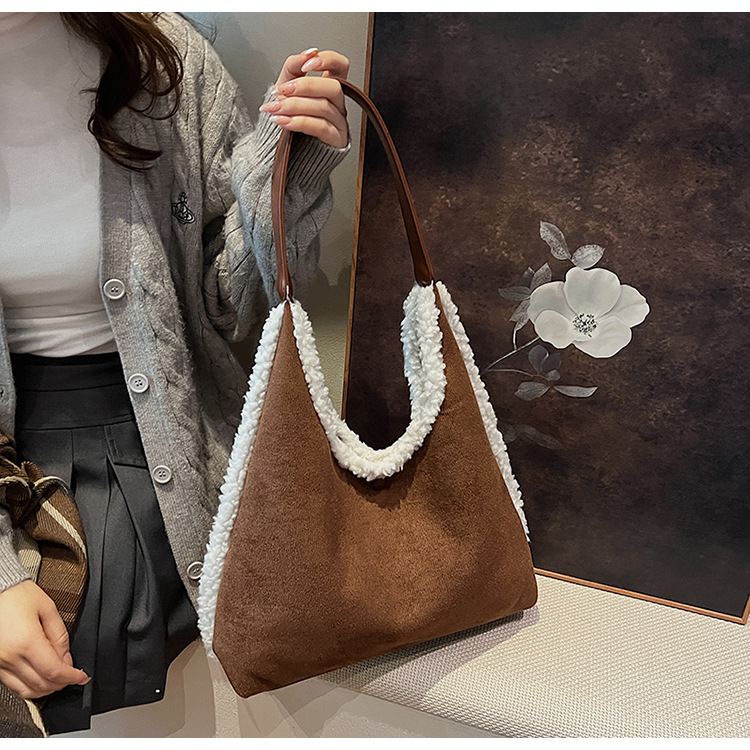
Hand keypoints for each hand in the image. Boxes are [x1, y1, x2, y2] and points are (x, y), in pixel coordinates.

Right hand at [0, 580, 89, 698]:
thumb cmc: (18, 595)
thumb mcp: (48, 609)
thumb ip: (60, 636)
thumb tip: (68, 660)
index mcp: (26, 641)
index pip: (54, 671)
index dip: (72, 677)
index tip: (82, 677)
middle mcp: (10, 656)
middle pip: (41, 684)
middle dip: (62, 684)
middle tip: (73, 676)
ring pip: (25, 689)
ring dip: (46, 689)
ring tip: (59, 678)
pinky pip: (12, 684)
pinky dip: (29, 685)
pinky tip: (40, 677)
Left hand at [260, 48, 349, 148]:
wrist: (279, 146)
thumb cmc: (286, 115)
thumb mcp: (285, 85)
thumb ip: (294, 65)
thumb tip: (307, 54)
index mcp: (328, 86)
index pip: (340, 65)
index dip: (328, 60)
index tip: (308, 63)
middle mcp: (337, 103)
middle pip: (333, 87)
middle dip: (305, 86)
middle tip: (283, 90)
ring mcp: (339, 122)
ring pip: (324, 107)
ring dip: (295, 106)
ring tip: (275, 108)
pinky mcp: (335, 140)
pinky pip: (320, 127)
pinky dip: (299, 122)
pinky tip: (283, 120)